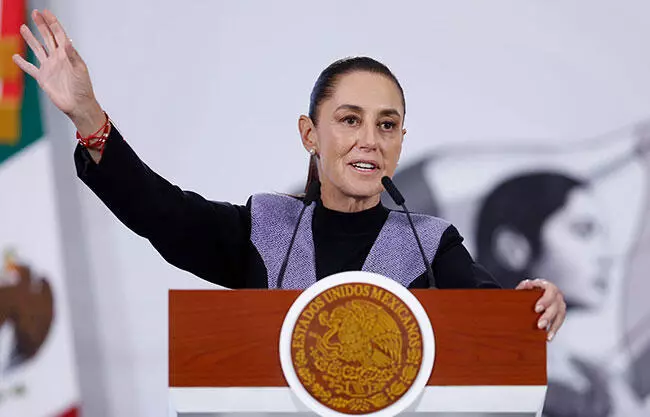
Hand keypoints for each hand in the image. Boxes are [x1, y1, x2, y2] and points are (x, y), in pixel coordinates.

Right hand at [12, 9, 104, 135]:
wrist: (79, 105)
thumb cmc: (83, 88)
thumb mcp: (79, 70)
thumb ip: (72, 55)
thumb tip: (65, 41)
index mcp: (67, 54)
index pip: (59, 35)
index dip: (52, 23)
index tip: (46, 12)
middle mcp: (58, 58)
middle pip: (48, 38)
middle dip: (42, 25)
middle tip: (35, 13)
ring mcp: (50, 67)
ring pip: (38, 49)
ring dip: (31, 39)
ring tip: (24, 27)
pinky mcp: (43, 78)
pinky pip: (30, 68)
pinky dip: (22, 63)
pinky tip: (16, 57)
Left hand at [516, 278, 565, 340]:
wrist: (531, 296)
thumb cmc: (527, 291)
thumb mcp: (524, 288)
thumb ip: (524, 286)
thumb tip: (527, 284)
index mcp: (547, 286)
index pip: (550, 290)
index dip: (545, 300)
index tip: (537, 309)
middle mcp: (556, 294)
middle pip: (555, 305)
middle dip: (548, 316)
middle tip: (540, 325)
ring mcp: (559, 304)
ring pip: (560, 314)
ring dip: (553, 325)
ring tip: (546, 335)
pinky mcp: (560, 313)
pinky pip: (559, 322)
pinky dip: (554, 330)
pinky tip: (548, 337)